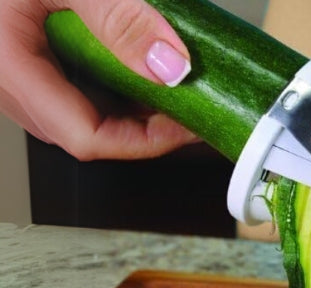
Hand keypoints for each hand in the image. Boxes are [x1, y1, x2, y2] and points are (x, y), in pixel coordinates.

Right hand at [0, 0, 197, 159]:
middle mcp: (1, 77)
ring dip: (126, 107)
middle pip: (84, 130)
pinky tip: (132, 62)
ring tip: (169, 88)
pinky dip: (104, 81)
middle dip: (142, 128)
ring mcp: (4, 66)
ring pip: (75, 109)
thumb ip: (117, 18)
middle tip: (188, 108)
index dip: (145, 142)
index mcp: (6, 66)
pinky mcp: (11, 47)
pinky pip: (63, 81)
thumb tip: (170, 67)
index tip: (186, 126)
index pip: (86, 137)